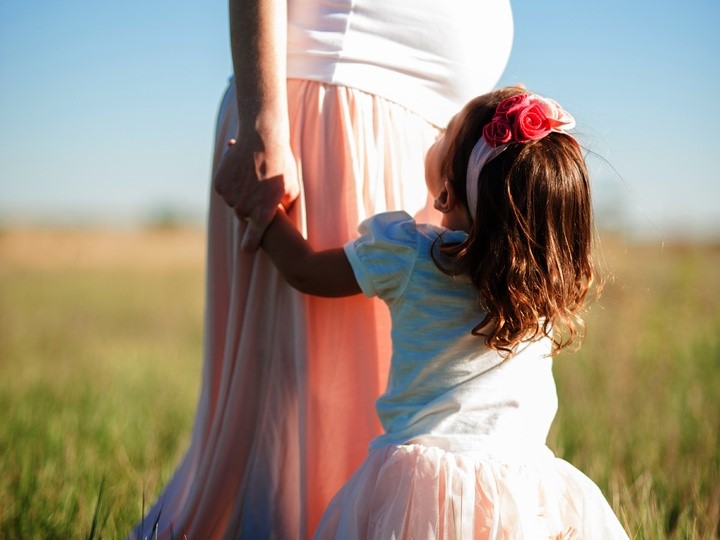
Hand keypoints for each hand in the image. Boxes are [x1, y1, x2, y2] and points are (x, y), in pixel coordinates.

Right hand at [213, 135, 298, 251]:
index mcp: (263, 214)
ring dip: (241, 193)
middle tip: (260, 189)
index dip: (250, 244)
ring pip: (234, 201)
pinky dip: (231, 181)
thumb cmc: (282, 165)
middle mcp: (244, 209)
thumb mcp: (291, 189)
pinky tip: (241, 169)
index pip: (252, 240)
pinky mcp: (220, 184)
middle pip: (244, 216)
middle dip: (251, 207)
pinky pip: (225, 189)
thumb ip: (284, 208)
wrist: (262, 139)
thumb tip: (282, 219)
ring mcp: (230, 197)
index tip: (248, 248)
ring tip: (252, 176)